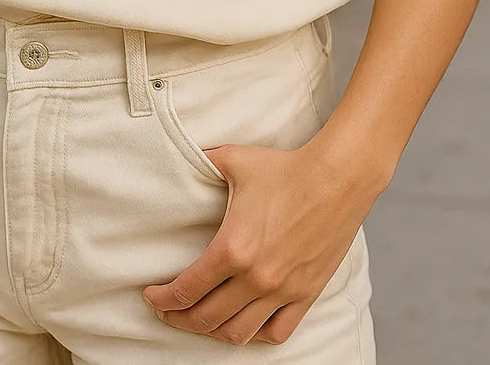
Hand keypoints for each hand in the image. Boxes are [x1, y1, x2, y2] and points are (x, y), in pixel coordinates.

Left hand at [141, 135, 372, 346]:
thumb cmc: (286, 168)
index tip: (151, 295)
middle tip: (167, 311)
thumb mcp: (234, 160)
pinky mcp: (306, 294)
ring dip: (213, 332)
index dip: (162, 299)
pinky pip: (276, 333)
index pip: (186, 290)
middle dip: (179, 318)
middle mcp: (255, 278)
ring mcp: (282, 291)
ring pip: (238, 333)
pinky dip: (255, 335)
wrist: (338, 177)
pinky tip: (244, 323)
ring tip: (201, 319)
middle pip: (205, 319)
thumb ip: (204, 161)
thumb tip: (185, 154)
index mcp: (232, 249)